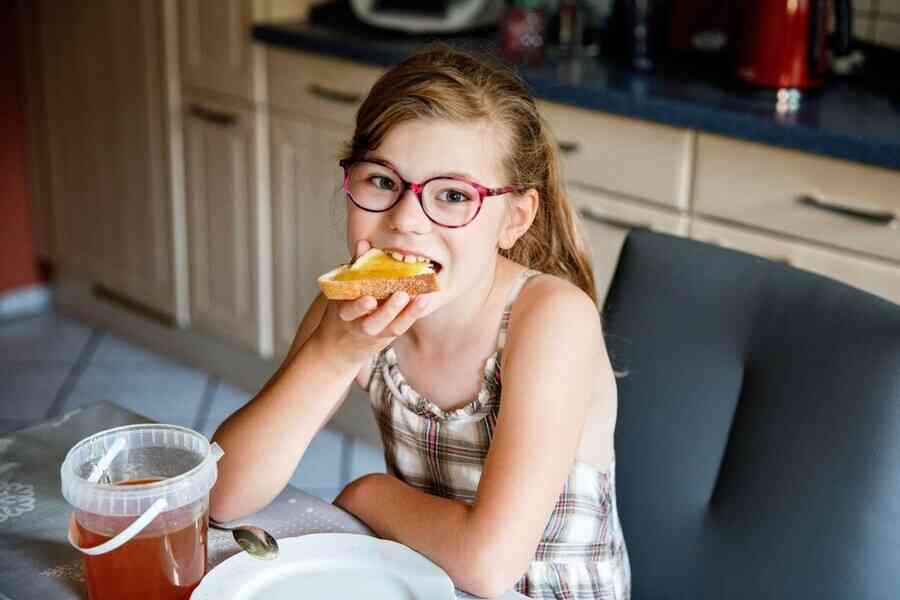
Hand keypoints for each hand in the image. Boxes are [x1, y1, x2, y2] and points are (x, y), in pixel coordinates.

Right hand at [311, 240, 432, 368]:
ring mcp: (376, 333)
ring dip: (409, 313)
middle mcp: (359, 326)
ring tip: (422, 297)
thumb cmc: (344, 308)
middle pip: (373, 324)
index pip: (349, 311)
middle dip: (387, 311)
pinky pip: (403, 326)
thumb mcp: (343, 289)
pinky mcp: (389, 335)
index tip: (370, 299)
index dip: (358, 307)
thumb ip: (354, 267)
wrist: (340, 344)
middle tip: (401, 295)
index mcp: (344, 313)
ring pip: (392, 328)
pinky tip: (424, 299)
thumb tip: (363, 243)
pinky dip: (414, 313)